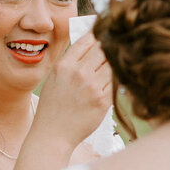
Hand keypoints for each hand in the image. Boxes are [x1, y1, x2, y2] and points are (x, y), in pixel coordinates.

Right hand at [31, 32, 112, 151]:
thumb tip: (91, 44)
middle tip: (114, 48)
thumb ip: (71, 61)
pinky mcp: (103, 101)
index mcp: (64, 65)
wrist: (53, 135)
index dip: (98, 35)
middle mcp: (79, 73)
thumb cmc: (53, 107)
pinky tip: (112, 83)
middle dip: (109, 47)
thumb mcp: (55, 78)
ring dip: (114, 64)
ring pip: (112, 65)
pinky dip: (116, 81)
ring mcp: (92, 87)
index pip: (87, 40)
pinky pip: (116, 83)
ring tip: (115, 66)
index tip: (104, 34)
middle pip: (103, 49)